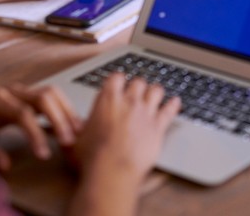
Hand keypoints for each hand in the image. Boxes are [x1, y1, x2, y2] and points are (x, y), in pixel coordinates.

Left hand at [0, 82, 82, 171]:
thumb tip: (6, 165)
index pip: (23, 114)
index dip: (36, 135)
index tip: (44, 155)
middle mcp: (13, 91)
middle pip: (44, 97)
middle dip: (59, 119)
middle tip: (69, 141)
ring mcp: (24, 89)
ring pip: (52, 92)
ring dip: (67, 111)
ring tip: (78, 132)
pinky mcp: (31, 92)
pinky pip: (53, 96)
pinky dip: (65, 109)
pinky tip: (73, 125)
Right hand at [74, 74, 180, 188]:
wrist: (112, 171)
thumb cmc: (92, 158)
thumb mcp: (77, 140)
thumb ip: (81, 129)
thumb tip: (74, 131)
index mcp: (107, 100)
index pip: (116, 78)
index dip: (118, 81)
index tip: (118, 84)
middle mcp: (128, 102)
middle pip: (138, 82)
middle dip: (138, 86)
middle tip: (136, 93)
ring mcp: (145, 112)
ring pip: (156, 90)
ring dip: (155, 92)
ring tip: (155, 94)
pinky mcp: (158, 126)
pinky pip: (170, 109)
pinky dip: (173, 105)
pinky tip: (175, 102)